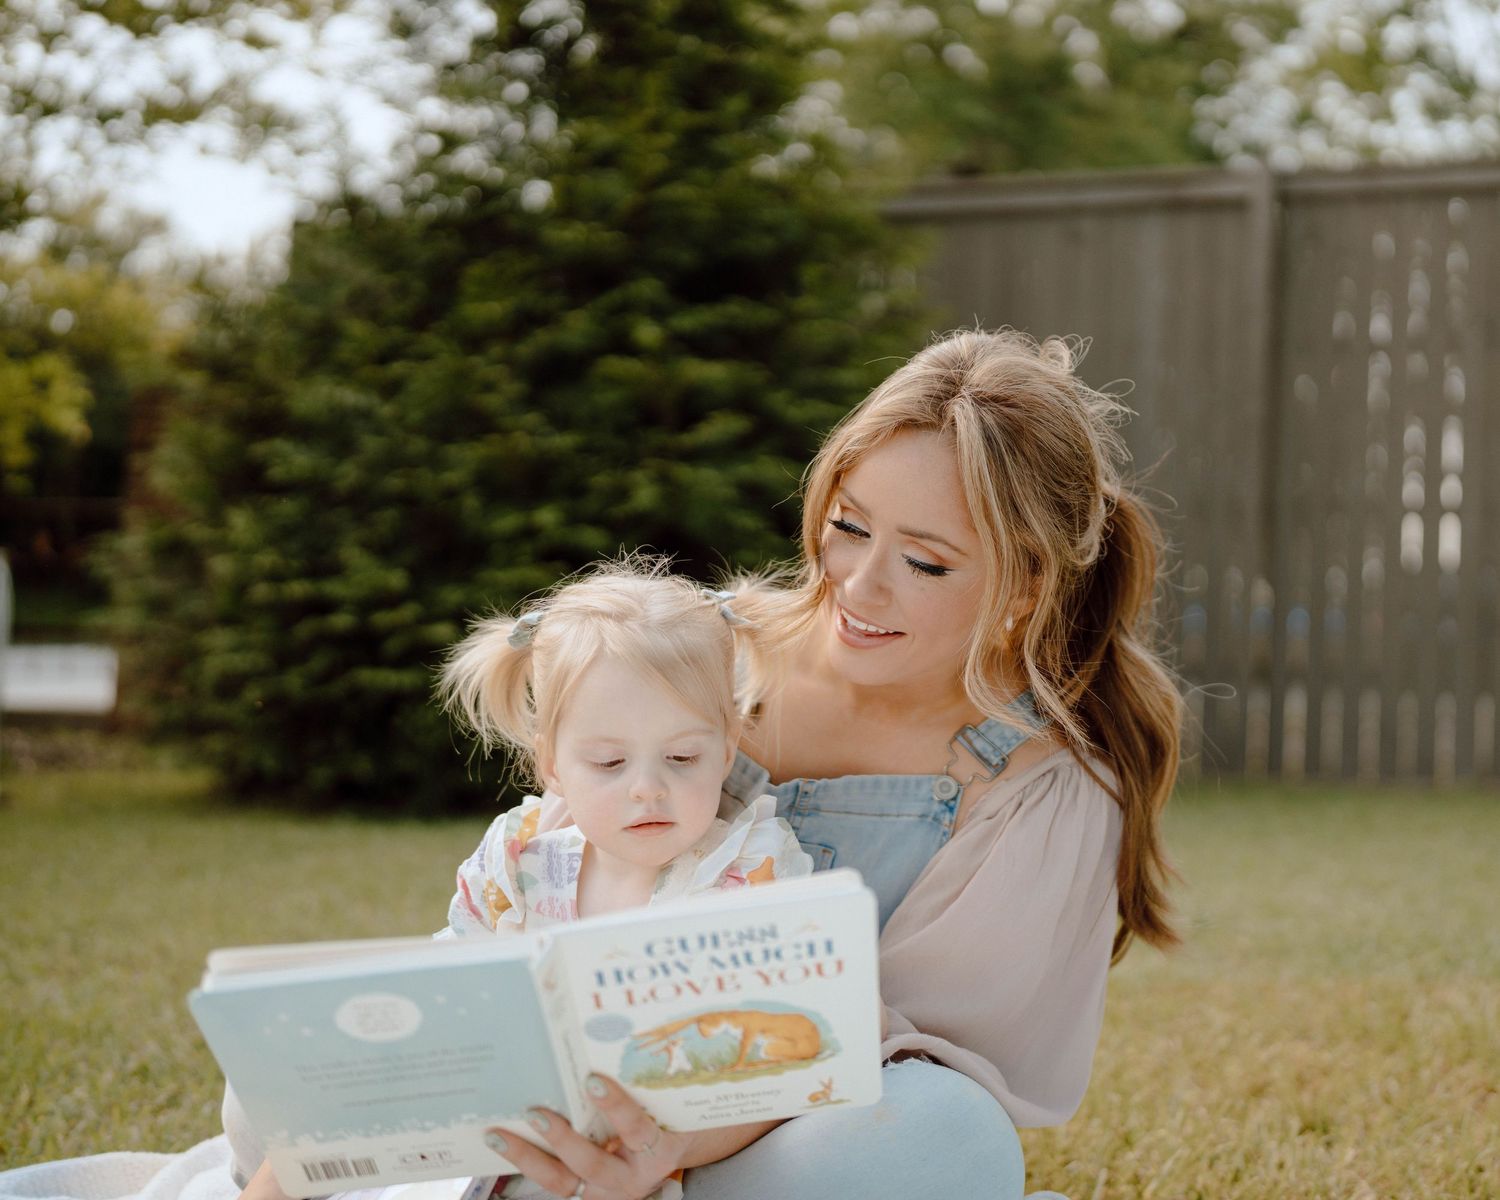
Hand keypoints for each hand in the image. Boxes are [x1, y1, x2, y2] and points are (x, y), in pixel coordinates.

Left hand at [486, 1074, 686, 1199]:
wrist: (674, 1154)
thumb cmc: (672, 1120)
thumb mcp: (670, 1107)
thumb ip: (647, 1088)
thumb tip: (612, 1036)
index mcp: (659, 1151)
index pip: (636, 1129)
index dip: (615, 1106)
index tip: (592, 1079)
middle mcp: (632, 1178)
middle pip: (592, 1163)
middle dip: (562, 1139)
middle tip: (534, 1113)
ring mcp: (606, 1192)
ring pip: (562, 1182)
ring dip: (528, 1158)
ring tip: (498, 1136)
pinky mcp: (587, 1196)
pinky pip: (554, 1184)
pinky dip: (528, 1164)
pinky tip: (503, 1144)